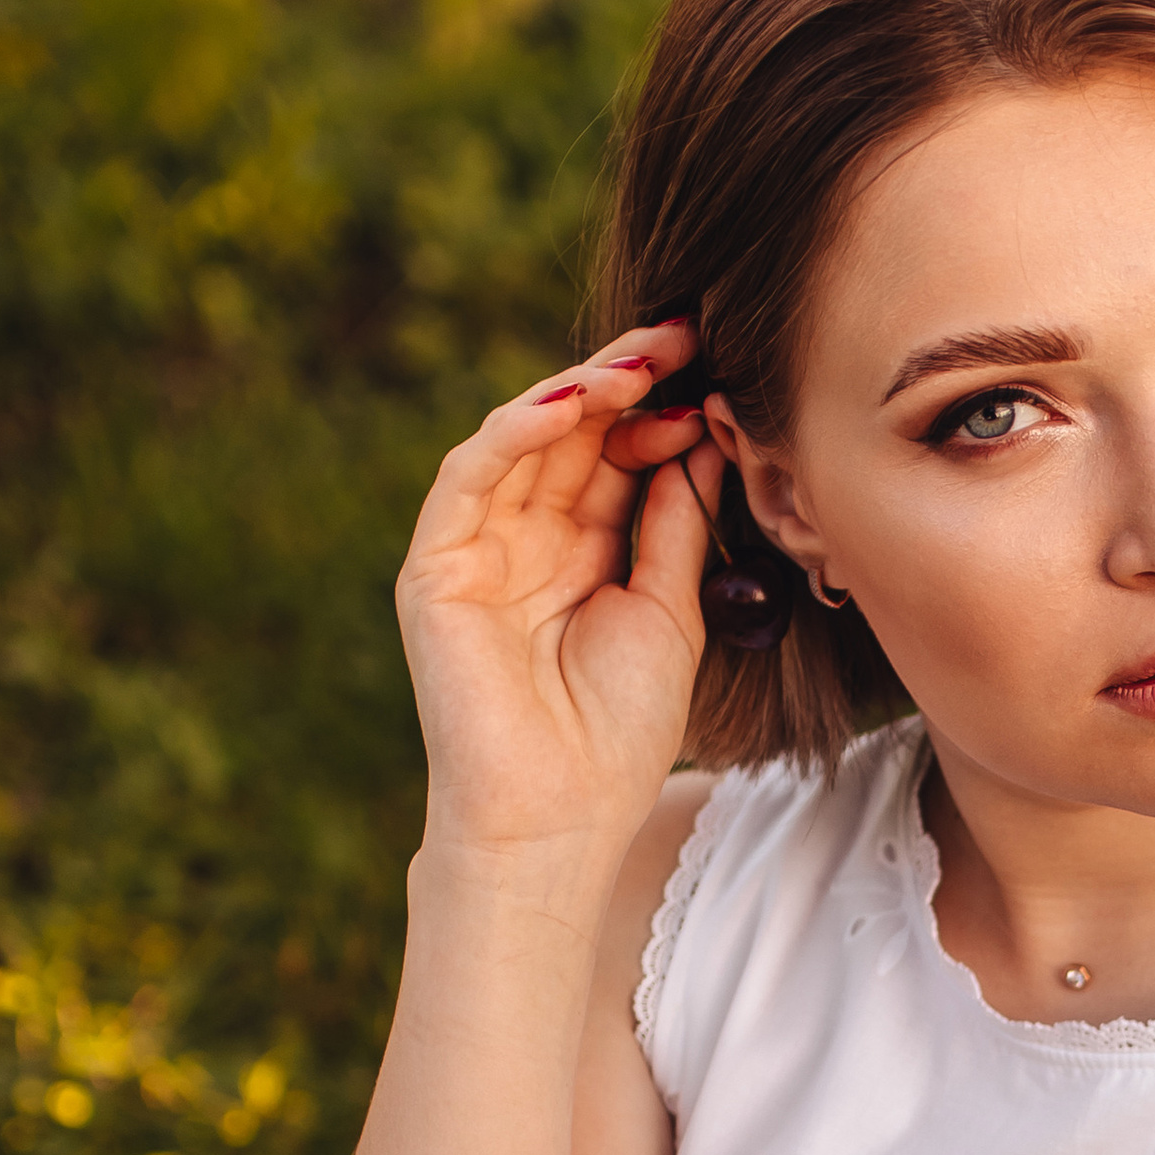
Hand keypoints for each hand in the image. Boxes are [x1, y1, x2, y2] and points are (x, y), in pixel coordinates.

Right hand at [393, 316, 718, 872]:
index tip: (718, 374)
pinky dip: (517, 430)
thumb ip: (677, 526)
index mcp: (582, 555)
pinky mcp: (436, 566)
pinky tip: (574, 403)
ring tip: (641, 363)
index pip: (617, 457)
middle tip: (687, 334)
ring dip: (581, 393)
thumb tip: (701, 438)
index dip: (663, 410)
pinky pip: (471, 476)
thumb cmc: (615, 735)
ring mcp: (477, 550)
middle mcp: (526, 542)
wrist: (556, 820)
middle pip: (574, 436)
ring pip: (524, 442)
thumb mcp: (669, 613)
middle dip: (629, 380)